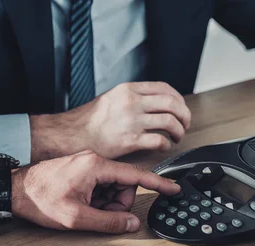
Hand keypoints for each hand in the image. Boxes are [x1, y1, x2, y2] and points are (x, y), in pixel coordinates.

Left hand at [11, 150, 180, 232]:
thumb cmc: (39, 199)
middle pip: (124, 184)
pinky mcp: (81, 169)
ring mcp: (87, 164)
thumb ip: (109, 221)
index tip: (173, 188)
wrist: (13, 189)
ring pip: (113, 186)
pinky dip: (97, 198)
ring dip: (106, 202)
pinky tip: (82, 205)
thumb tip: (132, 224)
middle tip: (99, 215)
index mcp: (96, 166)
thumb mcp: (77, 217)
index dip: (157, 183)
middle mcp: (94, 160)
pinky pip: (101, 185)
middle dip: (118, 203)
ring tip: (85, 210)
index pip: (137, 175)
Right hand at [30, 82, 191, 160]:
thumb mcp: (111, 99)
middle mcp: (132, 103)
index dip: (178, 99)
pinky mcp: (130, 140)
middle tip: (184, 124)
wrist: (70, 136)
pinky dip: (166, 145)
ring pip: (170, 121)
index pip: (165, 89)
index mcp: (128, 90)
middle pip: (172, 103)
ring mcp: (132, 121)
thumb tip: (151, 104)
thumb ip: (131, 98)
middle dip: (184, 115)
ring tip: (176, 137)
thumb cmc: (87, 121)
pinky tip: (164, 147)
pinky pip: (159, 140)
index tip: (180, 108)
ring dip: (179, 131)